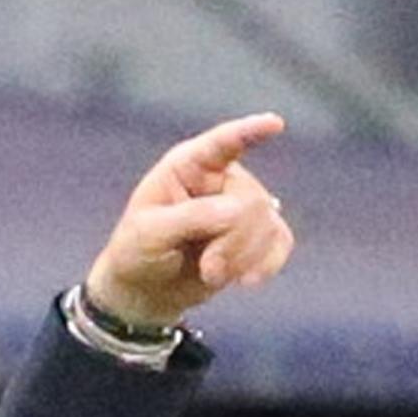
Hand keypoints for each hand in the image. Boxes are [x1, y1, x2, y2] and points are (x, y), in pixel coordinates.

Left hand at [83, 114, 293, 329]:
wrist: (145, 292)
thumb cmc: (136, 253)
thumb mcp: (150, 234)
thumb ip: (191, 217)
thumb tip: (237, 210)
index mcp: (188, 166)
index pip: (222, 143)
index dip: (249, 132)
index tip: (275, 124)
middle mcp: (219, 179)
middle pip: (250, 200)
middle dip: (233, 240)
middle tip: (208, 268)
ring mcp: (240, 205)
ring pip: (267, 223)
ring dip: (243, 257)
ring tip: (211, 275)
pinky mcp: (254, 236)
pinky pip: (280, 240)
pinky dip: (268, 263)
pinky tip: (248, 282)